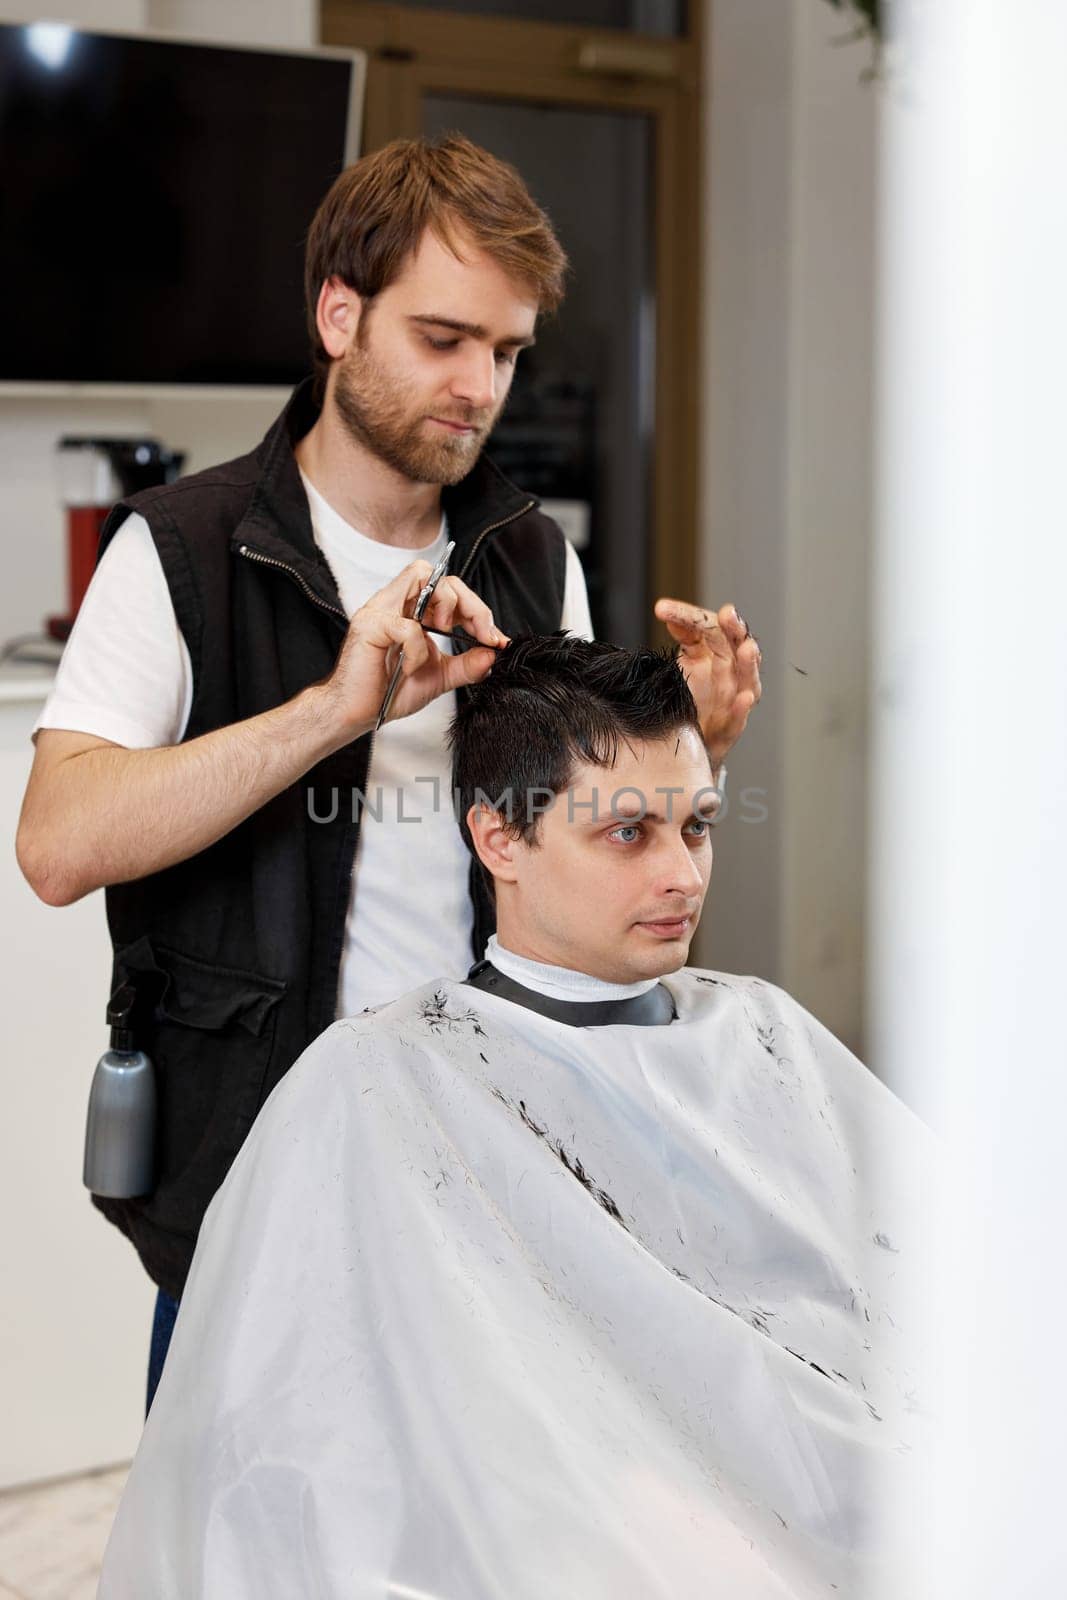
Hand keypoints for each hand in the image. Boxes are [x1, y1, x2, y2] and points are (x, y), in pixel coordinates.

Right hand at [323, 561, 506, 738]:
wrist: (356, 714)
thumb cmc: (388, 692)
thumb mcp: (439, 677)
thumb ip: (466, 666)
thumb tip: (493, 654)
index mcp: (413, 612)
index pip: (450, 588)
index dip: (477, 608)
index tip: (494, 638)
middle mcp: (397, 604)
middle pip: (440, 575)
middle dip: (470, 603)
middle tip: (480, 633)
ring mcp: (382, 610)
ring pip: (422, 576)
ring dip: (444, 605)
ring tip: (442, 633)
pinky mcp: (370, 625)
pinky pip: (408, 626)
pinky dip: (417, 650)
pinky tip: (410, 668)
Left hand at [653, 598, 761, 766]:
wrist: (691, 740)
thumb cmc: (692, 698)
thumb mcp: (684, 663)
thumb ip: (683, 638)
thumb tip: (669, 611)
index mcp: (718, 650)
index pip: (707, 625)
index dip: (687, 615)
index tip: (663, 609)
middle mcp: (732, 670)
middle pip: (736, 644)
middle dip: (734, 628)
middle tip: (728, 614)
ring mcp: (734, 698)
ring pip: (748, 678)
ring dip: (749, 663)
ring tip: (747, 649)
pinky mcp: (731, 727)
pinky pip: (740, 717)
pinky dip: (742, 708)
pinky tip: (743, 699)